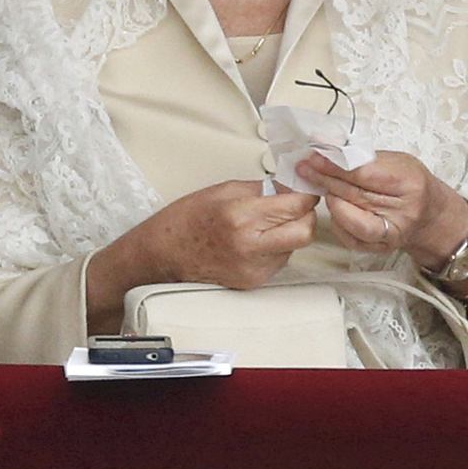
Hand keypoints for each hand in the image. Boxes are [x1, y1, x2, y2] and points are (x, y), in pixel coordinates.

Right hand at [85, 178, 318, 330]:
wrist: (162, 256)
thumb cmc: (185, 222)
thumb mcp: (223, 191)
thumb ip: (262, 189)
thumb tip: (291, 186)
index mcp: (241, 217)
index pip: (297, 206)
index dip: (306, 195)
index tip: (304, 190)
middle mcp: (250, 246)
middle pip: (306, 231)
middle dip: (305, 216)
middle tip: (294, 207)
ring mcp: (254, 268)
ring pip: (296, 247)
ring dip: (289, 232)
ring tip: (263, 224)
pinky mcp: (255, 281)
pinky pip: (281, 260)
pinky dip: (276, 248)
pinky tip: (255, 241)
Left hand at [299, 148, 467, 267]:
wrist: (431, 215)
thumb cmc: (411, 184)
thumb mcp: (397, 161)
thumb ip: (365, 157)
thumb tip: (328, 147)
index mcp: (409, 184)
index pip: (363, 174)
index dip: (335, 165)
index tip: (315, 156)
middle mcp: (402, 212)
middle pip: (353, 194)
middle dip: (325, 179)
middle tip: (305, 168)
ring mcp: (391, 233)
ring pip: (347, 216)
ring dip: (328, 197)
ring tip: (317, 184)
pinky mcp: (380, 248)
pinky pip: (348, 236)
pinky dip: (336, 219)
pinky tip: (334, 206)